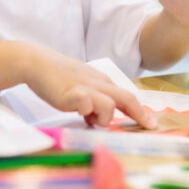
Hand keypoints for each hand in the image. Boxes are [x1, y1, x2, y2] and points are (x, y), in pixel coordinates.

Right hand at [25, 49, 155, 128]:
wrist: (38, 63)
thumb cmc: (59, 75)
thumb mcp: (82, 86)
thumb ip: (93, 101)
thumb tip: (96, 119)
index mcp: (102, 82)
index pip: (126, 96)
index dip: (140, 110)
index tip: (150, 123)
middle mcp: (98, 83)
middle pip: (126, 98)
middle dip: (139, 114)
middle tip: (148, 126)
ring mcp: (86, 88)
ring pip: (110, 105)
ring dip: (104, 118)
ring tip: (88, 119)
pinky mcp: (72, 93)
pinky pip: (87, 102)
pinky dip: (88, 109)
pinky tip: (79, 112)